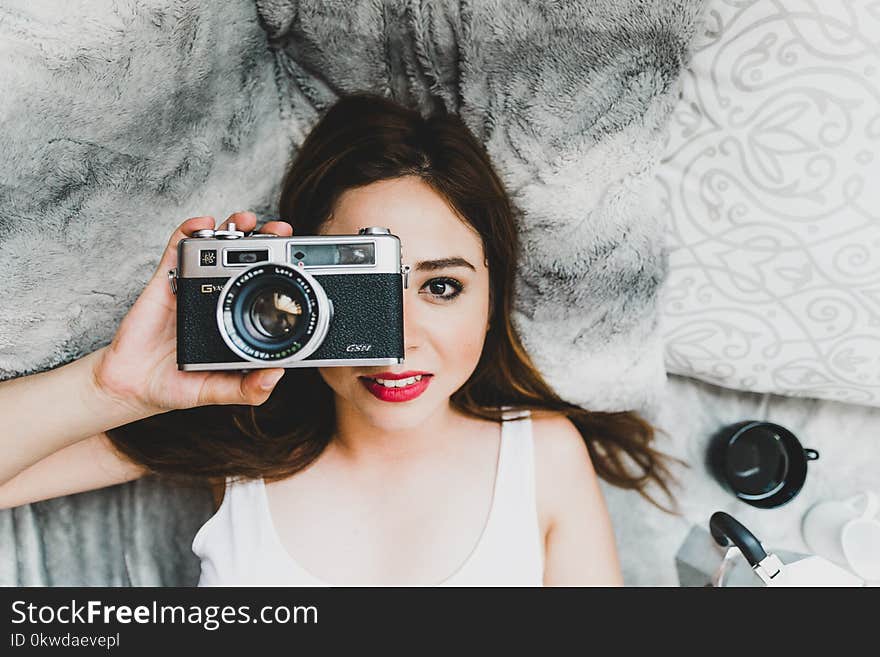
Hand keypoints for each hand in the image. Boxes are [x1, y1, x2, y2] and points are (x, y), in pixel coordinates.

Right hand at [92, 212, 293, 414]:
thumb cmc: (177, 386)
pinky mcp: (166, 282)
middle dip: (265, 239)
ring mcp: (193, 288)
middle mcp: (217, 299)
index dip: (281, 270)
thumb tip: (277, 374)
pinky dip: (189, 231)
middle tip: (280, 230)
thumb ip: (248, 389)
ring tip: (245, 221)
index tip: (299, 259)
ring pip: (216, 248)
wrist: (132, 387)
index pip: (263, 288)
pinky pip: (177, 249)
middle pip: (246, 260)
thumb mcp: (220, 391)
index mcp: (235, 320)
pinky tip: (202, 224)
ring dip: (231, 227)